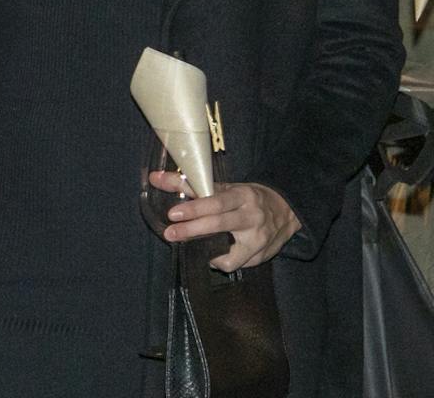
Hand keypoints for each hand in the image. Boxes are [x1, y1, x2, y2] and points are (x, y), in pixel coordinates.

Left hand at [147, 171, 302, 271]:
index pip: (216, 201)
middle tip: (170, 233)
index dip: (195, 208)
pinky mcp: (261, 257)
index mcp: (243, 196)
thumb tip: (154, 178)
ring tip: (192, 249)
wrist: (286, 211)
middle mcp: (252, 217)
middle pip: (220, 224)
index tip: (172, 214)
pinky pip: (235, 264)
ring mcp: (259, 240)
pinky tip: (212, 256)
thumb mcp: (225, 187)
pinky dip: (219, 261)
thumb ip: (190, 185)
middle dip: (192, 230)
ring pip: (230, 254)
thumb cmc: (246, 198)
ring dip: (207, 253)